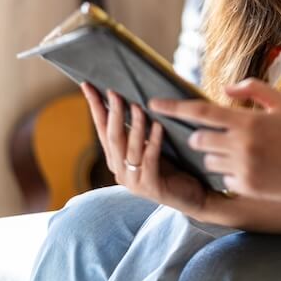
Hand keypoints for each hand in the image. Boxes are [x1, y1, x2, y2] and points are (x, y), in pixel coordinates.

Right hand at [81, 83, 206, 214]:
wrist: (193, 196)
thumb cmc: (172, 166)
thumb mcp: (150, 145)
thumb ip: (137, 130)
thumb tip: (132, 96)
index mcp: (116, 159)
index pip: (102, 128)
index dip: (95, 107)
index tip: (87, 85)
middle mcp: (120, 170)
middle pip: (112, 138)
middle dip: (112, 113)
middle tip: (115, 92)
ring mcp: (134, 182)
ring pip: (129, 149)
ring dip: (134, 126)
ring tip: (138, 106)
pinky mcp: (151, 188)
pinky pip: (150, 160)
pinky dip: (153, 141)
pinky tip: (158, 125)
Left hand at [151, 79, 280, 200]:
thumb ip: (252, 89)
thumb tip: (226, 91)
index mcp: (247, 121)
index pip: (200, 112)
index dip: (173, 107)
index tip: (153, 103)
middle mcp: (241, 146)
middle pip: (199, 140)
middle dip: (200, 137)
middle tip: (215, 134)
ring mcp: (243, 169)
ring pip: (209, 161)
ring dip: (215, 156)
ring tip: (240, 151)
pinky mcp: (247, 187)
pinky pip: (224, 178)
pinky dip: (230, 173)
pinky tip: (252, 167)